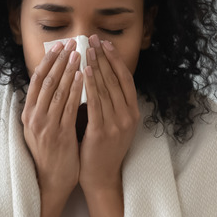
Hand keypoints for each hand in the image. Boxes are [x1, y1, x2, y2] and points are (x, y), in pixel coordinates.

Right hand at [22, 39, 83, 195]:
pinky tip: (84, 77)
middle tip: (72, 43)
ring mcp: (45, 125)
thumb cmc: (50, 154)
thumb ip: (45, 107)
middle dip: (60, 60)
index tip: (58, 46)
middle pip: (46, 80)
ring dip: (69, 70)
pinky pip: (68, 107)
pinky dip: (76, 89)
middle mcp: (33, 117)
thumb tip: (55, 83)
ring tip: (80, 54)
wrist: (51, 181)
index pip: (37, 80)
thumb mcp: (41, 128)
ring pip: (57, 90)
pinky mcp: (59, 134)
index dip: (48, 61)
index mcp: (28, 114)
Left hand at [79, 35, 139, 192]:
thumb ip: (108, 102)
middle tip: (92, 39)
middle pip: (115, 80)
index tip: (104, 43)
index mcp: (132, 112)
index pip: (125, 79)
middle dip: (103, 57)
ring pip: (106, 88)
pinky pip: (96, 103)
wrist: (100, 176)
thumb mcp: (113, 122)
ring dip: (95, 66)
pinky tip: (83, 72)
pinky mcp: (103, 132)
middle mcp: (128, 116)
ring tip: (86, 50)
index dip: (115, 59)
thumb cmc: (101, 148)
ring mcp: (117, 124)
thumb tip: (97, 74)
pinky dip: (90, 86)